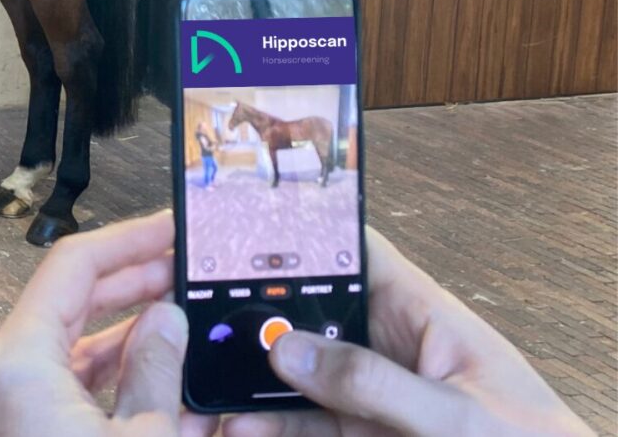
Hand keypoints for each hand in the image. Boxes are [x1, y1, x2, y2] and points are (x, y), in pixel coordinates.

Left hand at [0, 210, 213, 436]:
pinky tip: (157, 368)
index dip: (128, 239)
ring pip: (70, 345)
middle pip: (71, 301)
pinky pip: (64, 384)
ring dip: (127, 330)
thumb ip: (157, 370)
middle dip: (135, 283)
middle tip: (184, 267)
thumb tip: (167, 321)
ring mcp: (4, 406)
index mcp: (16, 365)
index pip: (73, 265)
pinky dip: (109, 372)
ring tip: (182, 317)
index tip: (168, 227)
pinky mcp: (18, 430)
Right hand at [225, 229, 592, 436]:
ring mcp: (368, 397)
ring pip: (288, 374)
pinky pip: (297, 423)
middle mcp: (386, 349)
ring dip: (243, 381)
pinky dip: (261, 425)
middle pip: (301, 314)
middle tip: (192, 324)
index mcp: (419, 316)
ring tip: (205, 390)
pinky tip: (235, 427)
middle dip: (247, 319)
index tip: (229, 235)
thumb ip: (375, 383)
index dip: (291, 236)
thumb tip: (291, 348)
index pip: (347, 253)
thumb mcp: (459, 418)